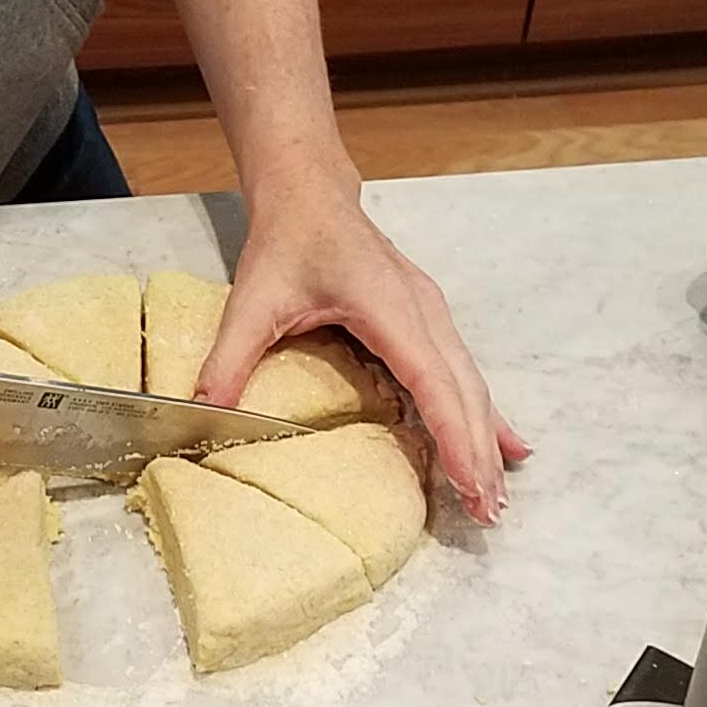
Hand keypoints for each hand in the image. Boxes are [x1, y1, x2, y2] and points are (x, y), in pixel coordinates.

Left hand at [194, 166, 527, 523]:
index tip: (471, 480)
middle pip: (463, 388)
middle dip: (478, 451)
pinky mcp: (428, 317)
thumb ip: (228, 359)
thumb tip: (201, 414)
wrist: (309, 193)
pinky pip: (462, 372)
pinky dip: (482, 413)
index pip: (430, 378)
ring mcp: (431, 312)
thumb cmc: (286, 241)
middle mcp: (422, 310)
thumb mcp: (252, 300)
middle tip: (488, 513)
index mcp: (387, 306)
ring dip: (486, 437)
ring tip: (494, 495)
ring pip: (470, 383)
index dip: (453, 432)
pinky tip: (506, 446)